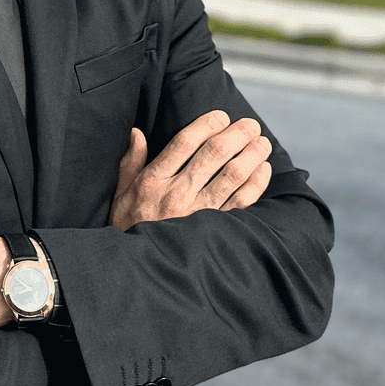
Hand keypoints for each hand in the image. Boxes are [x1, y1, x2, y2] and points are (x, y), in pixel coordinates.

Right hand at [109, 111, 271, 230]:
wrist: (139, 269)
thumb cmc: (129, 227)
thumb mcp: (121, 193)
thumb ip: (131, 162)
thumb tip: (136, 132)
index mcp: (154, 180)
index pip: (185, 142)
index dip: (207, 124)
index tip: (221, 116)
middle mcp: (177, 194)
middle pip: (214, 153)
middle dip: (238, 133)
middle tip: (250, 124)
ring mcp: (199, 213)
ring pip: (233, 174)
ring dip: (252, 154)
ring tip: (261, 143)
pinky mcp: (215, 229)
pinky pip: (242, 202)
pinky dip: (256, 183)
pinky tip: (263, 170)